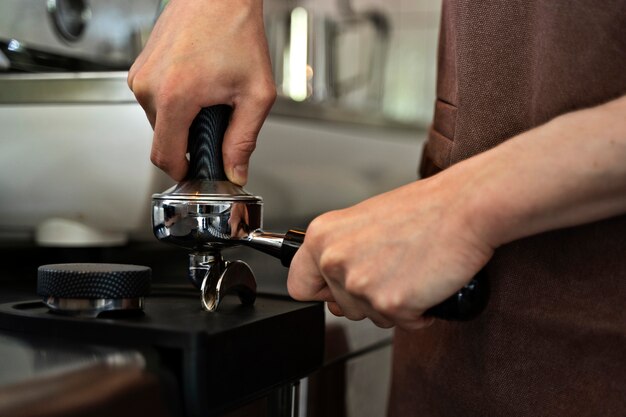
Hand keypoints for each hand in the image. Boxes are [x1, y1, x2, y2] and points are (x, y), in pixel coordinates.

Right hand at [128, 0, 275, 183]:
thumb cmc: (236, 30)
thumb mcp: (255, 94)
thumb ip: (244, 139)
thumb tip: (235, 170)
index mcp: (174, 97)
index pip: (165, 157)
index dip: (184, 172)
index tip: (199, 171)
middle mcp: (148, 86)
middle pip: (163, 140)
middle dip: (190, 141)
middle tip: (219, 121)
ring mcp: (140, 75)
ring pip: (159, 121)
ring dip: (184, 120)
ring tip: (210, 96)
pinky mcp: (140, 67)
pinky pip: (155, 100)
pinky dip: (177, 102)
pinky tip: (199, 84)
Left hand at [287, 173, 493, 329]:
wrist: (465, 208)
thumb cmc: (424, 210)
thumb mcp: (364, 222)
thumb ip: (341, 253)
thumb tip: (334, 289)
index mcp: (323, 236)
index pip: (299, 286)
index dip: (322, 292)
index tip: (336, 291)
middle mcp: (334, 260)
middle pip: (341, 308)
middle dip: (367, 298)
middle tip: (394, 270)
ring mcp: (360, 284)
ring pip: (371, 317)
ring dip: (393, 305)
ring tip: (411, 271)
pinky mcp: (391, 303)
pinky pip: (402, 324)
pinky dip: (418, 312)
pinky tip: (426, 283)